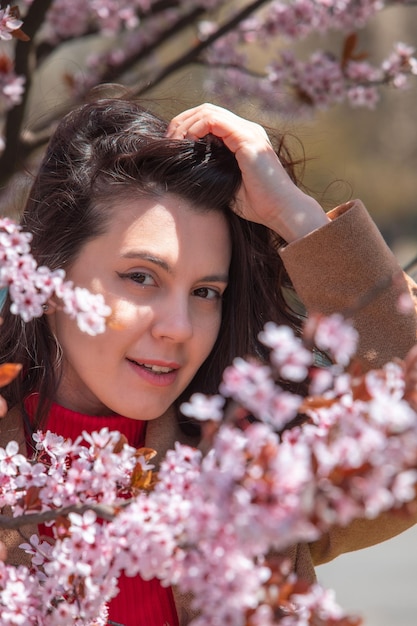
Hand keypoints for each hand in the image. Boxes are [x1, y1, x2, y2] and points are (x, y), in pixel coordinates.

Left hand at [166, 103, 328, 241]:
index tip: (173, 146)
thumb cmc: (257, 204)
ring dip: (186, 124)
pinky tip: (189, 143)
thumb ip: (213, 169)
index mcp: (244, 138)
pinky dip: (196, 128)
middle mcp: (248, 130)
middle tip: (168, 142)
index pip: (210, 119)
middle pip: (206, 109)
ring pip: (208, 111)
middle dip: (182, 122)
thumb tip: (186, 168)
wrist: (281, 210)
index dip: (187, 126)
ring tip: (175, 142)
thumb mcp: (228, 183)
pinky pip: (214, 121)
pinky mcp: (248, 139)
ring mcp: (249, 132)